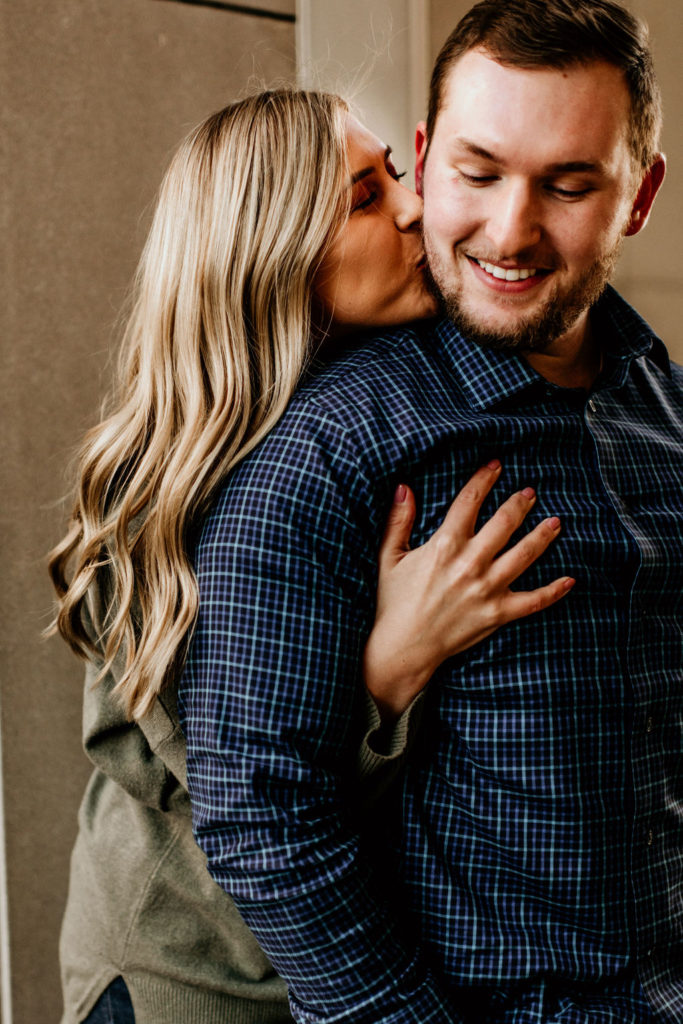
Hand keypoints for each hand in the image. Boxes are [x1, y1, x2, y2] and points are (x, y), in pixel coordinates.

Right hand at [362, 461, 573, 718]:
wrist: (403, 648)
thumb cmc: (394, 602)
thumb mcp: (390, 557)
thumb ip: (399, 521)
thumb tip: (404, 488)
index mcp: (444, 546)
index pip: (468, 502)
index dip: (484, 480)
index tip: (495, 465)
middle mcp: (470, 564)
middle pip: (504, 523)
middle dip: (520, 503)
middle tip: (531, 492)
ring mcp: (487, 590)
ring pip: (524, 555)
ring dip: (543, 536)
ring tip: (556, 522)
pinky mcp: (497, 614)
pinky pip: (533, 601)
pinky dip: (553, 592)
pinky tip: (570, 580)